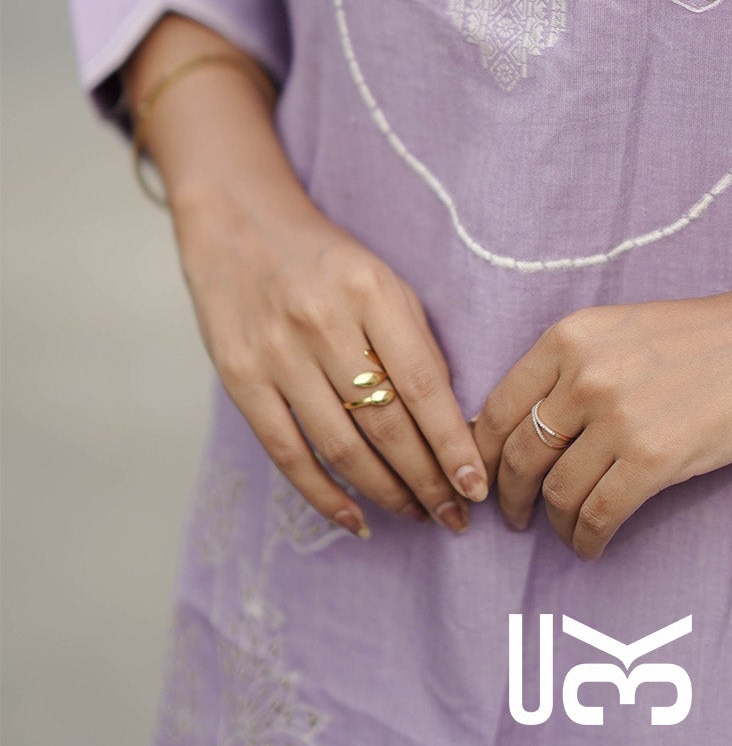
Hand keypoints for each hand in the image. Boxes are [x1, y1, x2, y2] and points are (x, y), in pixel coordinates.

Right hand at [173, 182, 489, 537]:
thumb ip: (416, 344)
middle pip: (385, 424)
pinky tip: (357, 518)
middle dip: (427, 481)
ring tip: (418, 515)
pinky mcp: (241, 379)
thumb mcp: (384, 282)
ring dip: (386, 493)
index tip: (476, 486)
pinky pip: (287, 454)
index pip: (423, 384)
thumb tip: (453, 425)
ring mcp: (277, 354)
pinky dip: (324, 495)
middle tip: (454, 517)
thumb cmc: (328, 262)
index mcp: (371, 292)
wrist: (239, 226)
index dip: (453, 443)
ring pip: (341, 447)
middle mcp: (323, 324)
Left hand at [471, 256, 731, 558]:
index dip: (483, 455)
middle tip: (515, 519)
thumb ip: (573, 371)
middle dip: (510, 497)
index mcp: (571, 337)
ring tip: (566, 532)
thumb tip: (524, 431)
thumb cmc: (709, 340)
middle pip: (518, 454)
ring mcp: (619, 415)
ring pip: (556, 491)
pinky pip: (598, 514)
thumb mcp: (624, 334)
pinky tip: (593, 546)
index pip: (498, 409)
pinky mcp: (655, 456)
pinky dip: (588, 539)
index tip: (485, 480)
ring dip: (554, 523)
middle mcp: (585, 373)